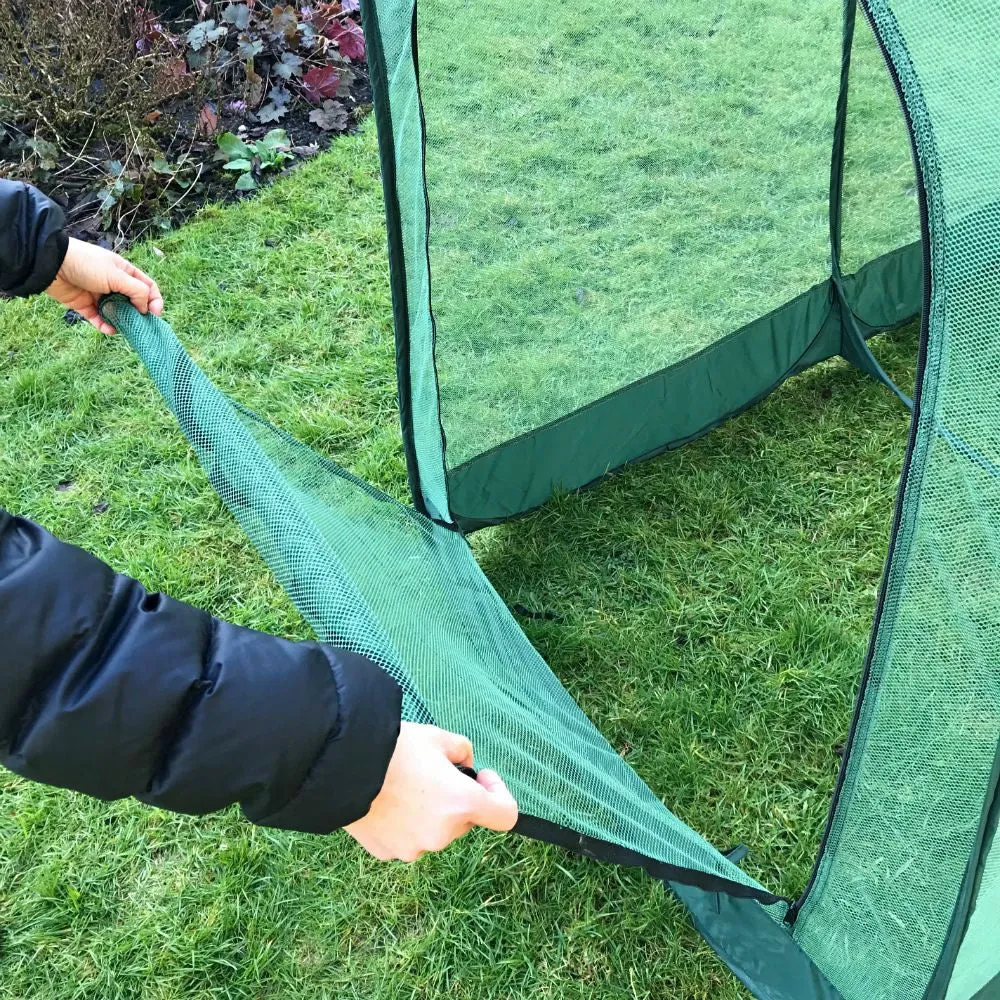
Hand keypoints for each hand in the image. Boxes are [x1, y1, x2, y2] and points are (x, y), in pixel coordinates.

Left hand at [45, 237, 163, 334]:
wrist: (52, 265)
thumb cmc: (87, 264)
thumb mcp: (117, 275)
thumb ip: (136, 291)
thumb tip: (145, 309)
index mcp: (125, 272)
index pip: (148, 287)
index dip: (155, 300)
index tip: (154, 314)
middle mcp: (115, 284)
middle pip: (134, 303)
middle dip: (139, 315)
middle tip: (140, 324)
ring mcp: (101, 296)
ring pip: (118, 313)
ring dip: (122, 322)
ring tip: (123, 328)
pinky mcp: (87, 306)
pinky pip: (100, 320)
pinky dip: (106, 326)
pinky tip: (109, 330)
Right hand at [345, 722, 517, 861]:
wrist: (341, 767)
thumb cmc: (394, 748)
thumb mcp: (437, 737)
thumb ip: (462, 750)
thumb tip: (464, 764)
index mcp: (462, 804)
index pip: (506, 816)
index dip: (500, 794)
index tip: (482, 776)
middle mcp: (443, 834)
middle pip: (464, 820)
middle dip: (456, 800)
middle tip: (431, 773)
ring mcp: (414, 848)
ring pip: (434, 831)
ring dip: (429, 813)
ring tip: (403, 784)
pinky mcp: (388, 853)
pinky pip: (407, 838)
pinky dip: (404, 824)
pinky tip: (386, 800)